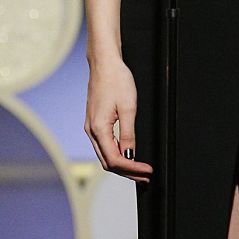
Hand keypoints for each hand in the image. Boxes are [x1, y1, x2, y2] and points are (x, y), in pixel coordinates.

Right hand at [84, 57, 151, 183]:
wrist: (104, 62)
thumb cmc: (116, 79)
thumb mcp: (128, 108)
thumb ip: (128, 135)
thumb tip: (129, 157)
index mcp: (98, 128)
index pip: (115, 160)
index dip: (132, 169)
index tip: (147, 170)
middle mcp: (91, 130)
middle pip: (107, 162)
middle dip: (127, 172)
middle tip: (145, 175)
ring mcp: (91, 126)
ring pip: (104, 155)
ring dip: (122, 165)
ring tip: (139, 168)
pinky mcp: (94, 121)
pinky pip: (103, 145)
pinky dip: (116, 154)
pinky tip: (127, 154)